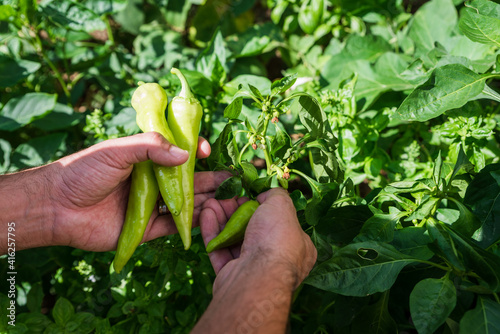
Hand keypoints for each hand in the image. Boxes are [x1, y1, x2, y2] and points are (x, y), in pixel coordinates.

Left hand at [44, 132, 229, 250]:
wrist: (56, 207)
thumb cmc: (83, 171)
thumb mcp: (117, 150)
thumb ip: (150, 146)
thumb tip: (185, 155)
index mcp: (144, 159)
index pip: (177, 153)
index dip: (194, 151)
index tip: (206, 150)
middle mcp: (151, 182)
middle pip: (187, 180)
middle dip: (210, 179)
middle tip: (233, 180)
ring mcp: (150, 206)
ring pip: (184, 203)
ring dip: (206, 201)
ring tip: (229, 199)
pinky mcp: (146, 229)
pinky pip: (173, 226)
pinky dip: (190, 224)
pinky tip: (209, 220)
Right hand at [200, 188, 316, 293]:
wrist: (257, 277)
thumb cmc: (276, 240)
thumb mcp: (282, 206)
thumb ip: (276, 195)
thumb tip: (266, 194)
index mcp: (297, 246)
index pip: (280, 222)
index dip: (263, 206)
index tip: (247, 195)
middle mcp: (278, 259)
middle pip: (254, 229)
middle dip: (236, 211)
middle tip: (224, 197)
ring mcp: (254, 270)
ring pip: (234, 240)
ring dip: (221, 219)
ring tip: (210, 202)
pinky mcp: (232, 276)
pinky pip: (220, 251)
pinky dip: (213, 233)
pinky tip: (206, 215)